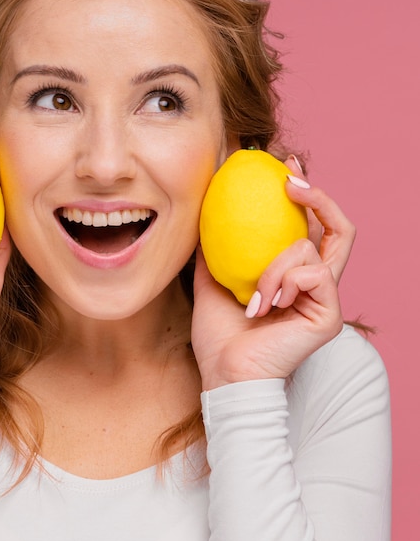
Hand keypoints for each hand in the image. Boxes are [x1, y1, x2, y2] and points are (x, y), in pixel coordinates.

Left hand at [191, 156, 354, 389]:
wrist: (224, 373)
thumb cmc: (218, 333)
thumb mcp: (211, 279)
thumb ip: (215, 248)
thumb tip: (203, 210)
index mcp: (291, 274)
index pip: (310, 227)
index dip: (306, 194)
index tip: (284, 167)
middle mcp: (313, 282)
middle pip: (337, 228)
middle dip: (318, 196)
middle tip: (289, 179)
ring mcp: (324, 298)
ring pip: (309, 248)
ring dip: (272, 265)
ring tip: (252, 297)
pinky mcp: (329, 314)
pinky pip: (312, 274)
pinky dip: (282, 281)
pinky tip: (264, 306)